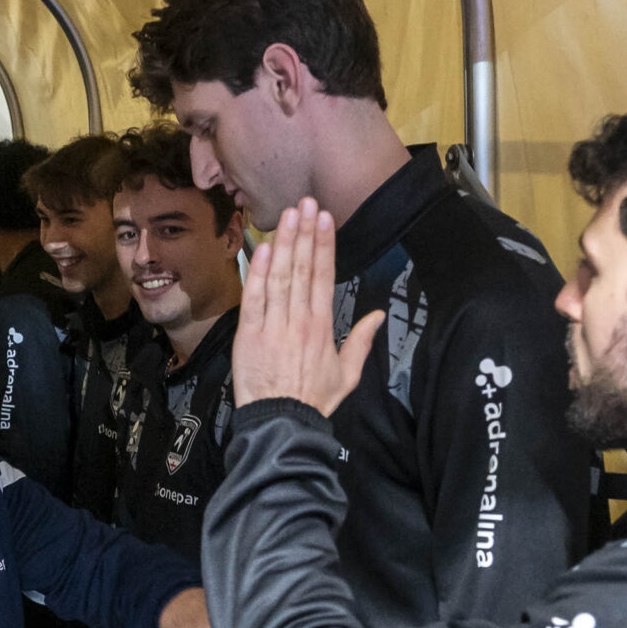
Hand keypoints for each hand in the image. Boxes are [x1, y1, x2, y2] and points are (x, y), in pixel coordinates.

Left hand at [237, 200, 381, 413]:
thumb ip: (361, 341)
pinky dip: (256, 272)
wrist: (281, 424)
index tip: (324, 219)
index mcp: (323, 326)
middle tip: (306, 203)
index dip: (324, 245)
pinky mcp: (249, 334)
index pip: (324, 276)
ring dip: (282, 243)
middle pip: (302, 268)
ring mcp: (272, 325)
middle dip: (304, 233)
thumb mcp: (347, 374)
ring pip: (279, 276)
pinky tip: (261, 248)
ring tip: (287, 215)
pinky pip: (254, 298)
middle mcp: (299, 320)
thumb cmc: (313, 401)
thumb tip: (377, 315)